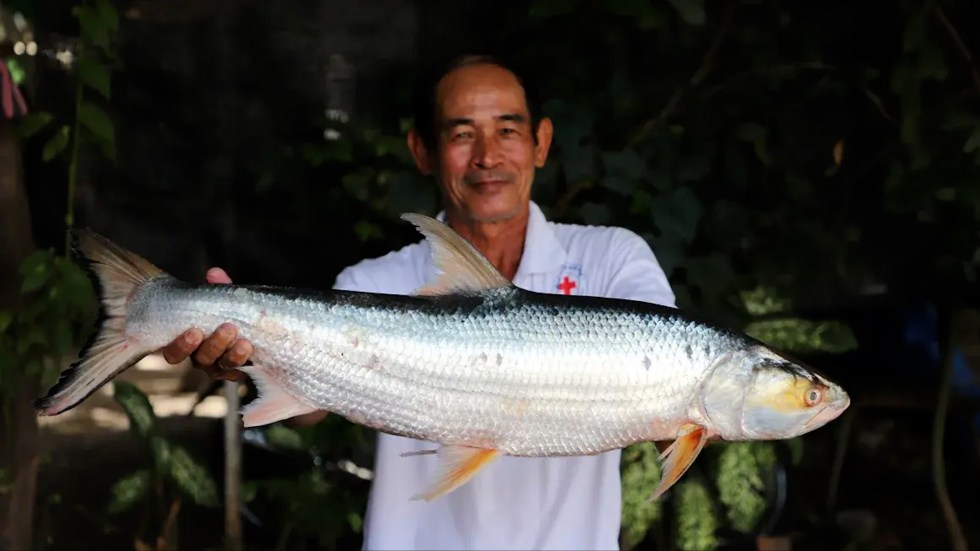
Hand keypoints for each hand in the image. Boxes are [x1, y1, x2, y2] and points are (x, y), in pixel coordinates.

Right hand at [160, 267, 249, 381]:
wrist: (253, 325)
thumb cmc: (227, 310)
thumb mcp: (223, 298)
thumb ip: (218, 288)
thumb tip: (214, 273)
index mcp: (187, 341)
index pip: (174, 351)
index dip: (181, 345)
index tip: (194, 331)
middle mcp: (200, 357)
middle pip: (200, 360)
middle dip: (214, 345)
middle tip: (228, 328)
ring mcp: (218, 367)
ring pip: (219, 368)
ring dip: (232, 355)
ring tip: (245, 342)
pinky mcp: (236, 371)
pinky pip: (237, 374)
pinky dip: (244, 366)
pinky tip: (253, 356)